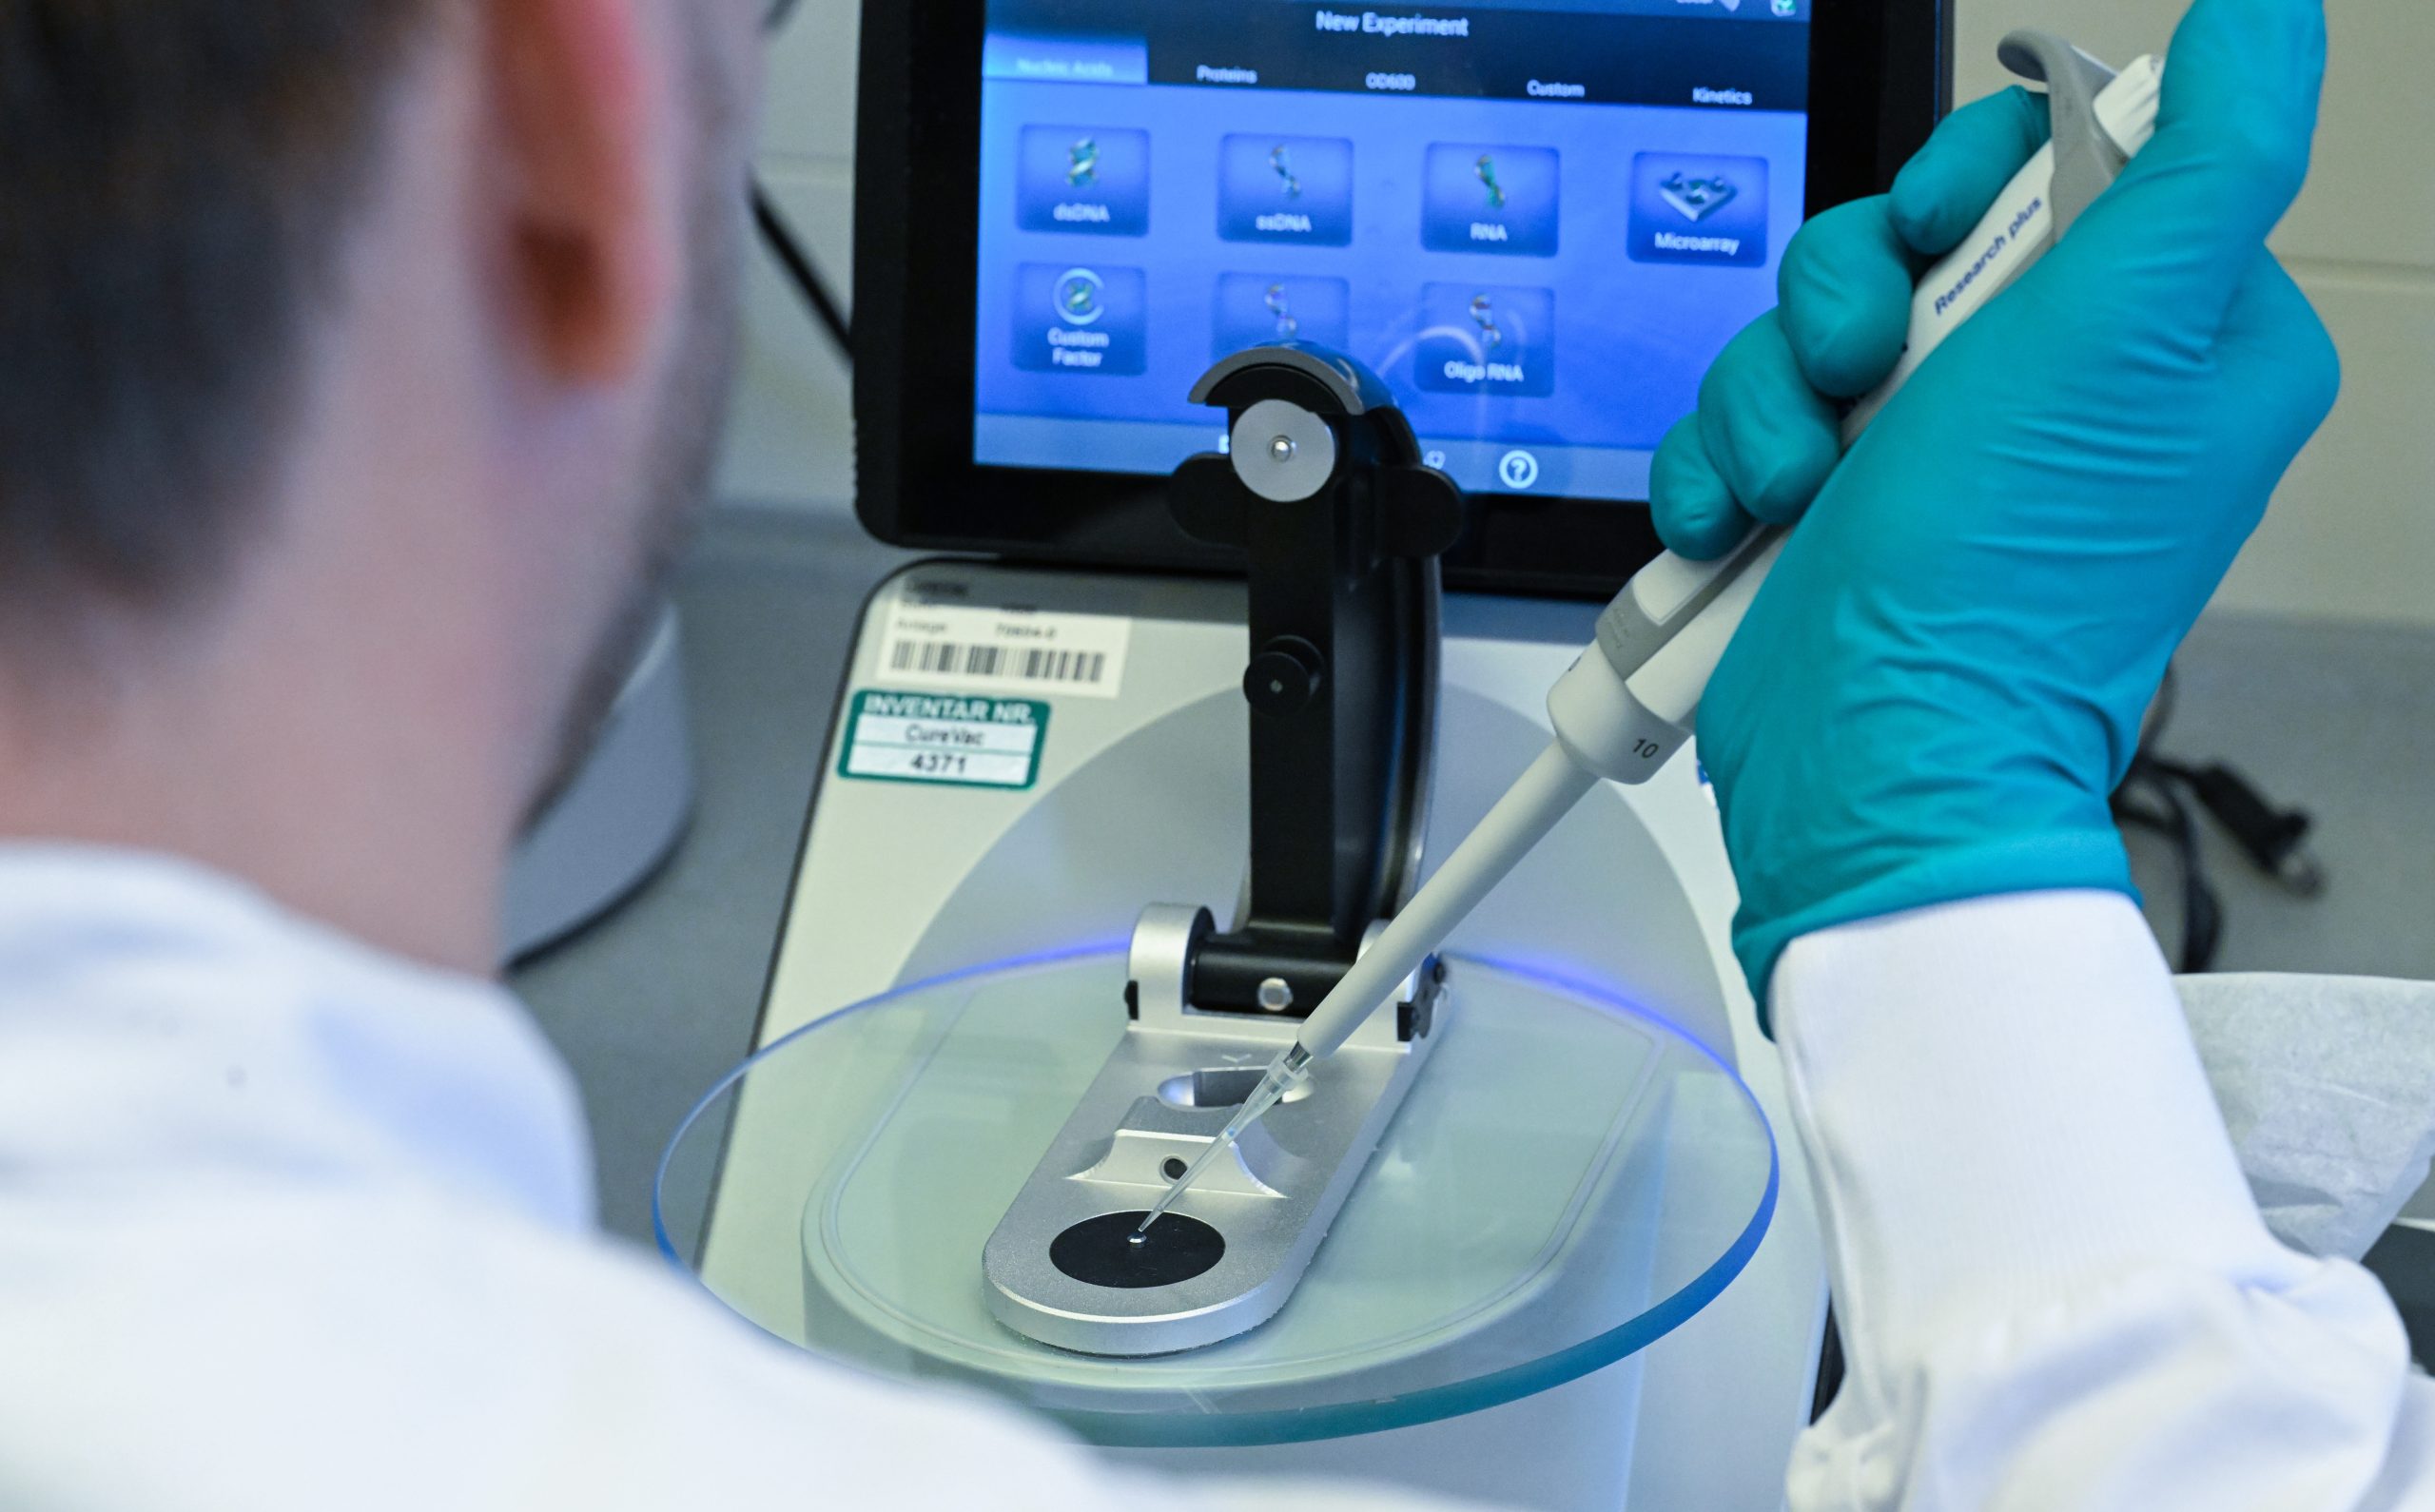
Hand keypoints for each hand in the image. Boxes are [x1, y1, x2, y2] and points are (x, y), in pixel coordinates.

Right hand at [1650, 0, 2338, 1010]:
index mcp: (2173, 339)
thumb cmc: (2003, 582)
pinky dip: (1725, 469)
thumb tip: (2269, 14)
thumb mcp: (2129, 329)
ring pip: (1806, 329)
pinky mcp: (1834, 511)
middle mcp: (2054, 394)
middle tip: (1861, 379)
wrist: (1868, 757)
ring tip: (1798, 487)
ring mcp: (1934, 457)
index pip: (2065, 161)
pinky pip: (1745, 422)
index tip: (1943, 238)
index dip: (1972, 180)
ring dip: (1772, 400)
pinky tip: (1745, 524)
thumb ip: (2214, 153)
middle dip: (1847, 303)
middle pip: (1912, 239)